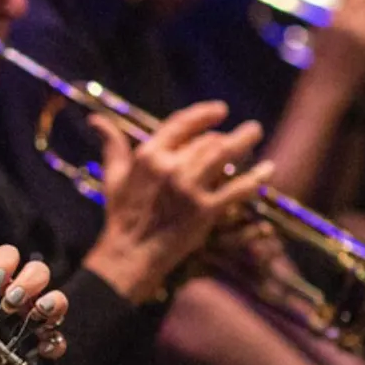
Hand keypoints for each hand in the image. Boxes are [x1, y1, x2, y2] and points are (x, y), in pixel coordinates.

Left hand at [0, 244, 68, 358]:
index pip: (9, 256)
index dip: (5, 261)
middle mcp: (21, 295)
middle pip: (38, 271)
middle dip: (28, 281)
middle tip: (11, 300)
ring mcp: (36, 318)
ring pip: (58, 299)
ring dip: (51, 302)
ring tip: (36, 314)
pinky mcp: (45, 344)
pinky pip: (59, 339)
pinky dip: (55, 342)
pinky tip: (42, 348)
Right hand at [84, 101, 274, 302]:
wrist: (130, 255)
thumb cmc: (121, 216)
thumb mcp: (113, 176)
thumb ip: (112, 146)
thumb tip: (96, 120)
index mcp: (149, 156)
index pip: (182, 123)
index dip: (204, 114)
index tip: (220, 110)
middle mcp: (171, 167)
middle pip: (208, 140)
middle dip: (227, 134)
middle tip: (244, 131)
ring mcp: (189, 188)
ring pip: (224, 155)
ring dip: (244, 142)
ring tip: (254, 133)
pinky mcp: (205, 209)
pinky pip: (236, 188)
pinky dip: (255, 177)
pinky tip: (267, 169)